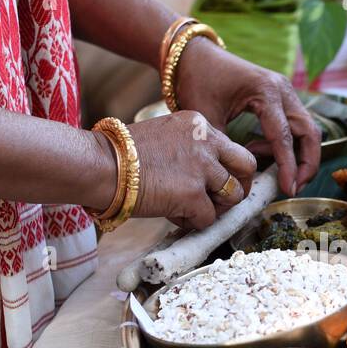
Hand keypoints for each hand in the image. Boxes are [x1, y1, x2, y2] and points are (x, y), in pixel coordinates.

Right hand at [128, 111, 256, 229]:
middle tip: (223, 201)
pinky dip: (193, 222)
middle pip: (246, 167)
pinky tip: (172, 215)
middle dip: (239, 187)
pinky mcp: (192, 194)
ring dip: (216, 208)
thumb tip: (206, 176)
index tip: (218, 182)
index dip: (227, 169)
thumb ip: (189, 149)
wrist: (99, 164)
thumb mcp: (164, 136)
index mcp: (199, 124)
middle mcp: (206, 142)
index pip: (231, 148)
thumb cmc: (120, 154)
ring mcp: (202, 168)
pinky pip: (208, 218)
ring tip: (191, 209)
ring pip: (233, 196)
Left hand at [174, 38, 320, 195]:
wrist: (194, 55)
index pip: (284, 136)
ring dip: (298, 155)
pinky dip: (284, 144)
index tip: (288, 190)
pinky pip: (293, 125)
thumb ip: (224, 147)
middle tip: (294, 187)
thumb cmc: (198, 80)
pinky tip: (257, 151)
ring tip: (274, 173)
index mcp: (265, 90)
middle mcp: (282, 89)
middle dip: (307, 163)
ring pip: (306, 129)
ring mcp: (284, 91)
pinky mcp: (280, 97)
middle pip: (309, 132)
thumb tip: (237, 179)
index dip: (288, 166)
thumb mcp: (206, 117)